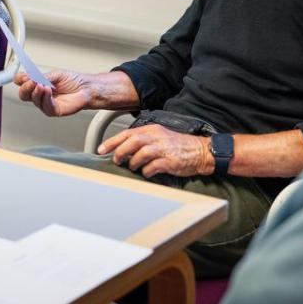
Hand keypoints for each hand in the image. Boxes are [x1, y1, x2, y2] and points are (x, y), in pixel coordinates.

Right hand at [14, 69, 93, 116]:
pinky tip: (47, 90)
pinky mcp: (52, 111)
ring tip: (42, 84)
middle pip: (24, 94)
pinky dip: (45, 97)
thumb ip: (42, 77)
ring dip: (36, 91)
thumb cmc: (73, 81)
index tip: (23, 76)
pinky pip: (44, 105)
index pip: (23, 83)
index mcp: (38, 84)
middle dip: (25, 87)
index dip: (21, 80)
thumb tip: (31, 78)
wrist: (86, 88)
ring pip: (33, 100)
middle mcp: (40, 94)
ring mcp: (45, 103)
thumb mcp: (56, 74)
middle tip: (31, 81)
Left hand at [98, 125, 212, 177]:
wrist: (201, 151)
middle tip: (116, 160)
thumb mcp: (161, 137)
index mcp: (152, 130)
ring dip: (133, 163)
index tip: (101, 149)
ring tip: (133, 168)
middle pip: (131, 142)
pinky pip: (152, 167)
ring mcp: (163, 149)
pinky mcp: (169, 161)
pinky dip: (146, 171)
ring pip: (140, 154)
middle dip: (120, 152)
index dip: (112, 141)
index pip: (127, 133)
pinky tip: (147, 173)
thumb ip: (144, 141)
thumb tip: (125, 150)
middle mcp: (156, 137)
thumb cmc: (180, 146)